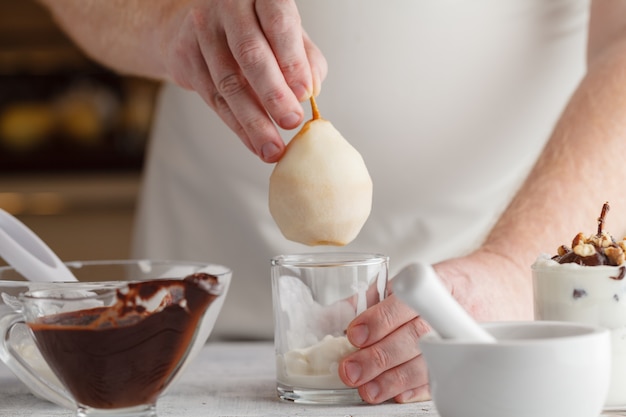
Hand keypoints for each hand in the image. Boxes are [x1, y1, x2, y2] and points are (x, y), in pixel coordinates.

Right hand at [160, 0, 326, 161]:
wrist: (186, 26)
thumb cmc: (249, 29)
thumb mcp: (282, 33)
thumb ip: (304, 57)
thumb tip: (312, 88)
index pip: (278, 23)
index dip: (292, 60)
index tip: (304, 94)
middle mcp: (228, 6)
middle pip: (250, 53)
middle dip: (273, 93)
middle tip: (291, 121)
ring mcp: (202, 30)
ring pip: (229, 82)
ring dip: (254, 121)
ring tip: (274, 148)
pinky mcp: (185, 57)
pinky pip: (214, 99)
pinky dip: (238, 126)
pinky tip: (254, 143)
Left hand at [338, 250, 532, 403]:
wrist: (507, 283)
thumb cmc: (457, 280)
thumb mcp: (421, 274)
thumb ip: (380, 294)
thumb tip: (337, 313)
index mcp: (443, 282)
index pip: (408, 302)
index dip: (380, 319)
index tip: (355, 333)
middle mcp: (459, 309)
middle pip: (416, 337)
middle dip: (379, 357)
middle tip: (351, 369)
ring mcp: (470, 336)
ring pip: (430, 363)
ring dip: (394, 380)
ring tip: (368, 389)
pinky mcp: (473, 357)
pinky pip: (445, 377)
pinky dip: (417, 389)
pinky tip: (397, 394)